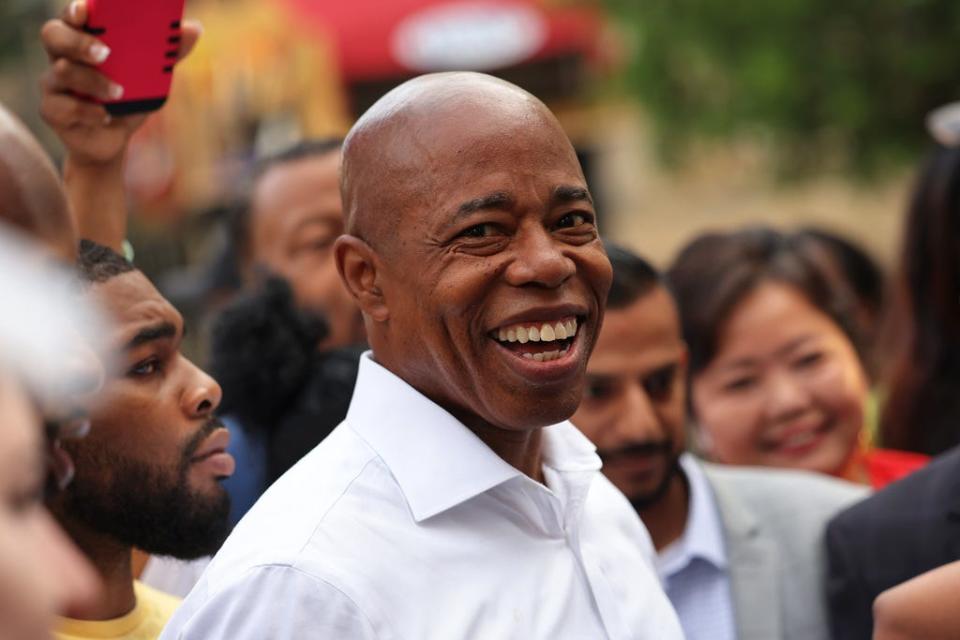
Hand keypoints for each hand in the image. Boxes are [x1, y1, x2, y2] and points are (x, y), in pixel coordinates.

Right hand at [39, 0, 200, 166]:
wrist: (113, 142)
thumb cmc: (128, 100)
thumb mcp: (152, 78)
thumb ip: (169, 54)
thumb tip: (195, 28)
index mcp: (82, 40)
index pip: (73, 17)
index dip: (76, 11)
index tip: (86, 10)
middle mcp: (62, 57)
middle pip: (53, 35)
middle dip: (78, 41)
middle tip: (105, 54)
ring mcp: (54, 83)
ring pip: (63, 71)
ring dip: (94, 82)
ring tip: (119, 93)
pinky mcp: (52, 110)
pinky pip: (64, 106)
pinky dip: (88, 111)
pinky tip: (104, 116)